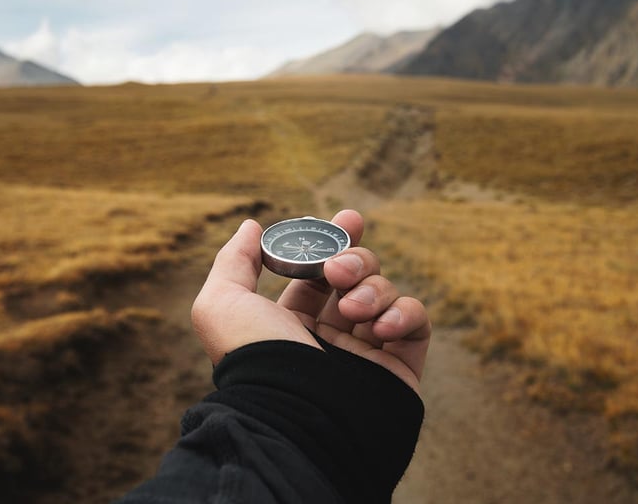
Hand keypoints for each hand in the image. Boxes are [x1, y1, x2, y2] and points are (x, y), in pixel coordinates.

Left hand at [192, 210, 430, 392]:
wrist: (295, 420)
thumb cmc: (254, 360)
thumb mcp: (221, 303)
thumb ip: (235, 260)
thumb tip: (251, 226)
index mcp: (290, 323)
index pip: (319, 273)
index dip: (333, 241)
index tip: (347, 218)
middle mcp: (330, 336)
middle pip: (357, 275)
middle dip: (354, 259)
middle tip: (338, 269)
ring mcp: (366, 351)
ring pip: (385, 293)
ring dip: (372, 289)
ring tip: (352, 309)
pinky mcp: (399, 367)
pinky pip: (416, 322)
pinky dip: (404, 312)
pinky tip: (381, 326)